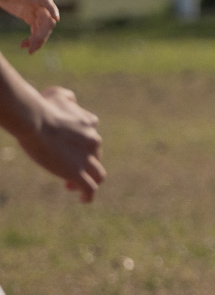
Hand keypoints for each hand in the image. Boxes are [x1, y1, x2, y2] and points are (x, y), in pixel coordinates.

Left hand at [0, 0, 59, 53]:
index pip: (46, 1)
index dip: (52, 9)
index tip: (56, 19)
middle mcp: (37, 5)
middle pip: (47, 20)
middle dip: (43, 35)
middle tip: (33, 48)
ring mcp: (36, 12)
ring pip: (44, 29)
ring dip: (39, 40)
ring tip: (29, 50)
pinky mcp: (32, 19)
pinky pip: (37, 31)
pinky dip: (32, 40)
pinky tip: (23, 46)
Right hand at [16, 85, 102, 201]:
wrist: (35, 121)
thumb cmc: (41, 106)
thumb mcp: (56, 94)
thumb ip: (67, 97)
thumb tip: (71, 100)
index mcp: (90, 124)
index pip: (91, 139)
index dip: (81, 146)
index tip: (67, 151)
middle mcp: (94, 141)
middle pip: (95, 157)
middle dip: (83, 164)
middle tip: (66, 170)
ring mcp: (87, 159)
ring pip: (98, 174)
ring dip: (89, 180)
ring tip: (72, 185)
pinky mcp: (78, 173)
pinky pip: (90, 188)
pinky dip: (89, 195)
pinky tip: (84, 200)